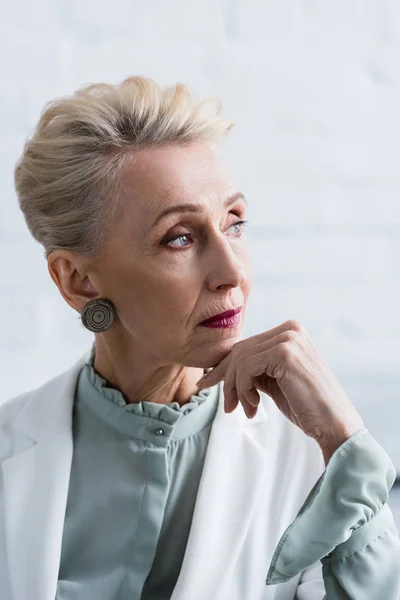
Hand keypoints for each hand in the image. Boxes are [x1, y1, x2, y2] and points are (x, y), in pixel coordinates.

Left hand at [196, 319, 364, 463]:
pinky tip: (255, 404)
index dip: (224, 367)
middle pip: (239, 350)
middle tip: (230, 407)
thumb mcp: (274, 381)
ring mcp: (288, 338)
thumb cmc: (306, 406)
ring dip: (237, 389)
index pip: (246, 345)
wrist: (334, 424)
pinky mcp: (284, 352)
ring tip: (247, 409)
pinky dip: (243, 389)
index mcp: (290, 331)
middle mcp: (290, 329)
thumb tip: (222, 368)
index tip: (206, 383)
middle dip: (228, 380)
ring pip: (239, 359)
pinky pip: (246, 367)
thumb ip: (254, 368)